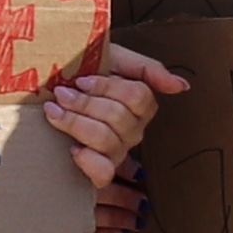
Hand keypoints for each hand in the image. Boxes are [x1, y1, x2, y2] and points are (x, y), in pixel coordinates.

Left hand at [43, 44, 188, 232]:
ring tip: (53, 111)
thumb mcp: (114, 58)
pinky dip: (89, 162)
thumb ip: (149, 70)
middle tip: (61, 93)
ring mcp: (116, 153)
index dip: (108, 88)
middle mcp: (132, 131)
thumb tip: (182, 86)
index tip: (81, 79)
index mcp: (140, 106)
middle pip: (120, 118)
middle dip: (85, 104)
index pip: (138, 97)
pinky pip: (103, 174)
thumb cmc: (82, 70)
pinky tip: (72, 149)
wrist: (50, 83)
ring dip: (76, 124)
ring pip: (108, 141)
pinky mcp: (97, 171)